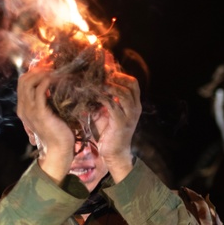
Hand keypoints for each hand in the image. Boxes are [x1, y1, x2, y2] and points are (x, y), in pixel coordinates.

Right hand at [17, 59, 74, 181]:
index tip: (48, 69)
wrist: (58, 151)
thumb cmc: (57, 134)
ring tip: (56, 71)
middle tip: (53, 67)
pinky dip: (48, 81)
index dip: (34, 73)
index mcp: (23, 108)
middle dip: (37, 70)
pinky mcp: (40, 112)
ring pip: (29, 82)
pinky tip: (57, 79)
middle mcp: (23, 108)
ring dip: (43, 74)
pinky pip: (40, 90)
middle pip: (23, 80)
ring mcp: (30, 110)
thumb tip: (53, 90)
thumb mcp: (48, 116)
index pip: (22, 83)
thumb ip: (46, 104)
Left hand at [91, 54, 140, 181]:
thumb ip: (102, 99)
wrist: (114, 154)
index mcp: (133, 104)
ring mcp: (130, 115)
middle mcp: (135, 108)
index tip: (105, 70)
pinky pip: (113, 105)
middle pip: (131, 84)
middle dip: (116, 76)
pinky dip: (102, 98)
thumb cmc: (108, 133)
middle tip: (100, 73)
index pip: (132, 82)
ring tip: (95, 83)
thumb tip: (88, 85)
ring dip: (108, 86)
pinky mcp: (122, 123)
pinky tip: (91, 95)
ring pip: (123, 93)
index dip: (120, 74)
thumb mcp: (106, 112)